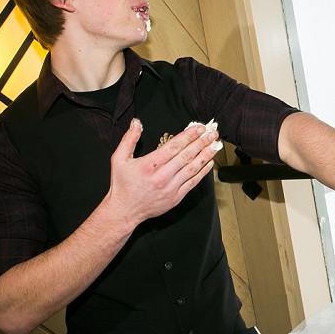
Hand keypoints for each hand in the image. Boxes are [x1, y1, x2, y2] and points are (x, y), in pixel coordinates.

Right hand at [104, 118, 220, 227]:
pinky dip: (202, 172)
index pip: (174, 146)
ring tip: (215, 146)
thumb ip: (129, 139)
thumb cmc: (122, 185)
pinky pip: (192, 182)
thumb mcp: (118, 159)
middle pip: (186, 156)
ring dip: (205, 156)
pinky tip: (209, 163)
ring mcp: (170, 188)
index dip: (189, 136)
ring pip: (192, 169)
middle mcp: (162, 176)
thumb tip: (137, 122)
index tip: (199, 128)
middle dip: (201, 143)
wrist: (124, 211)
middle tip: (212, 133)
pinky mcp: (176, 197)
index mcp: (149, 165)